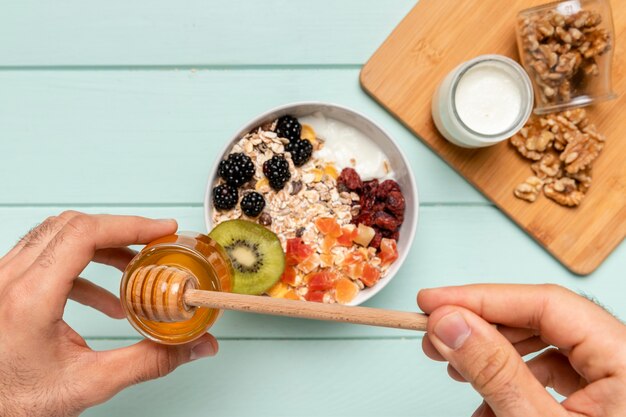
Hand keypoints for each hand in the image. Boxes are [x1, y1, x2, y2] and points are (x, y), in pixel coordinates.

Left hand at [0, 211, 218, 416]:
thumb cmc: (18, 402)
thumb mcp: (91, 383)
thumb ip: (150, 361)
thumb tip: (198, 346)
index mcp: (29, 298)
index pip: (84, 234)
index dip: (129, 225)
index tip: (163, 230)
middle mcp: (9, 280)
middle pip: (72, 226)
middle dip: (120, 231)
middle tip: (155, 242)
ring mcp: (1, 281)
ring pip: (56, 236)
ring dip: (101, 247)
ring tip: (135, 270)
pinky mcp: (3, 288)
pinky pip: (44, 258)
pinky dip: (82, 268)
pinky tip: (106, 300)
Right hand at [418, 284, 625, 416]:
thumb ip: (495, 371)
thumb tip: (450, 323)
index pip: (546, 303)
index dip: (483, 297)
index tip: (433, 301)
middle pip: (544, 319)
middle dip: (483, 325)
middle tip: (435, 334)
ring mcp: (617, 380)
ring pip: (546, 345)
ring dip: (494, 354)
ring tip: (455, 369)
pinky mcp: (605, 399)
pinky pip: (555, 374)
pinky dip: (513, 380)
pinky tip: (486, 402)